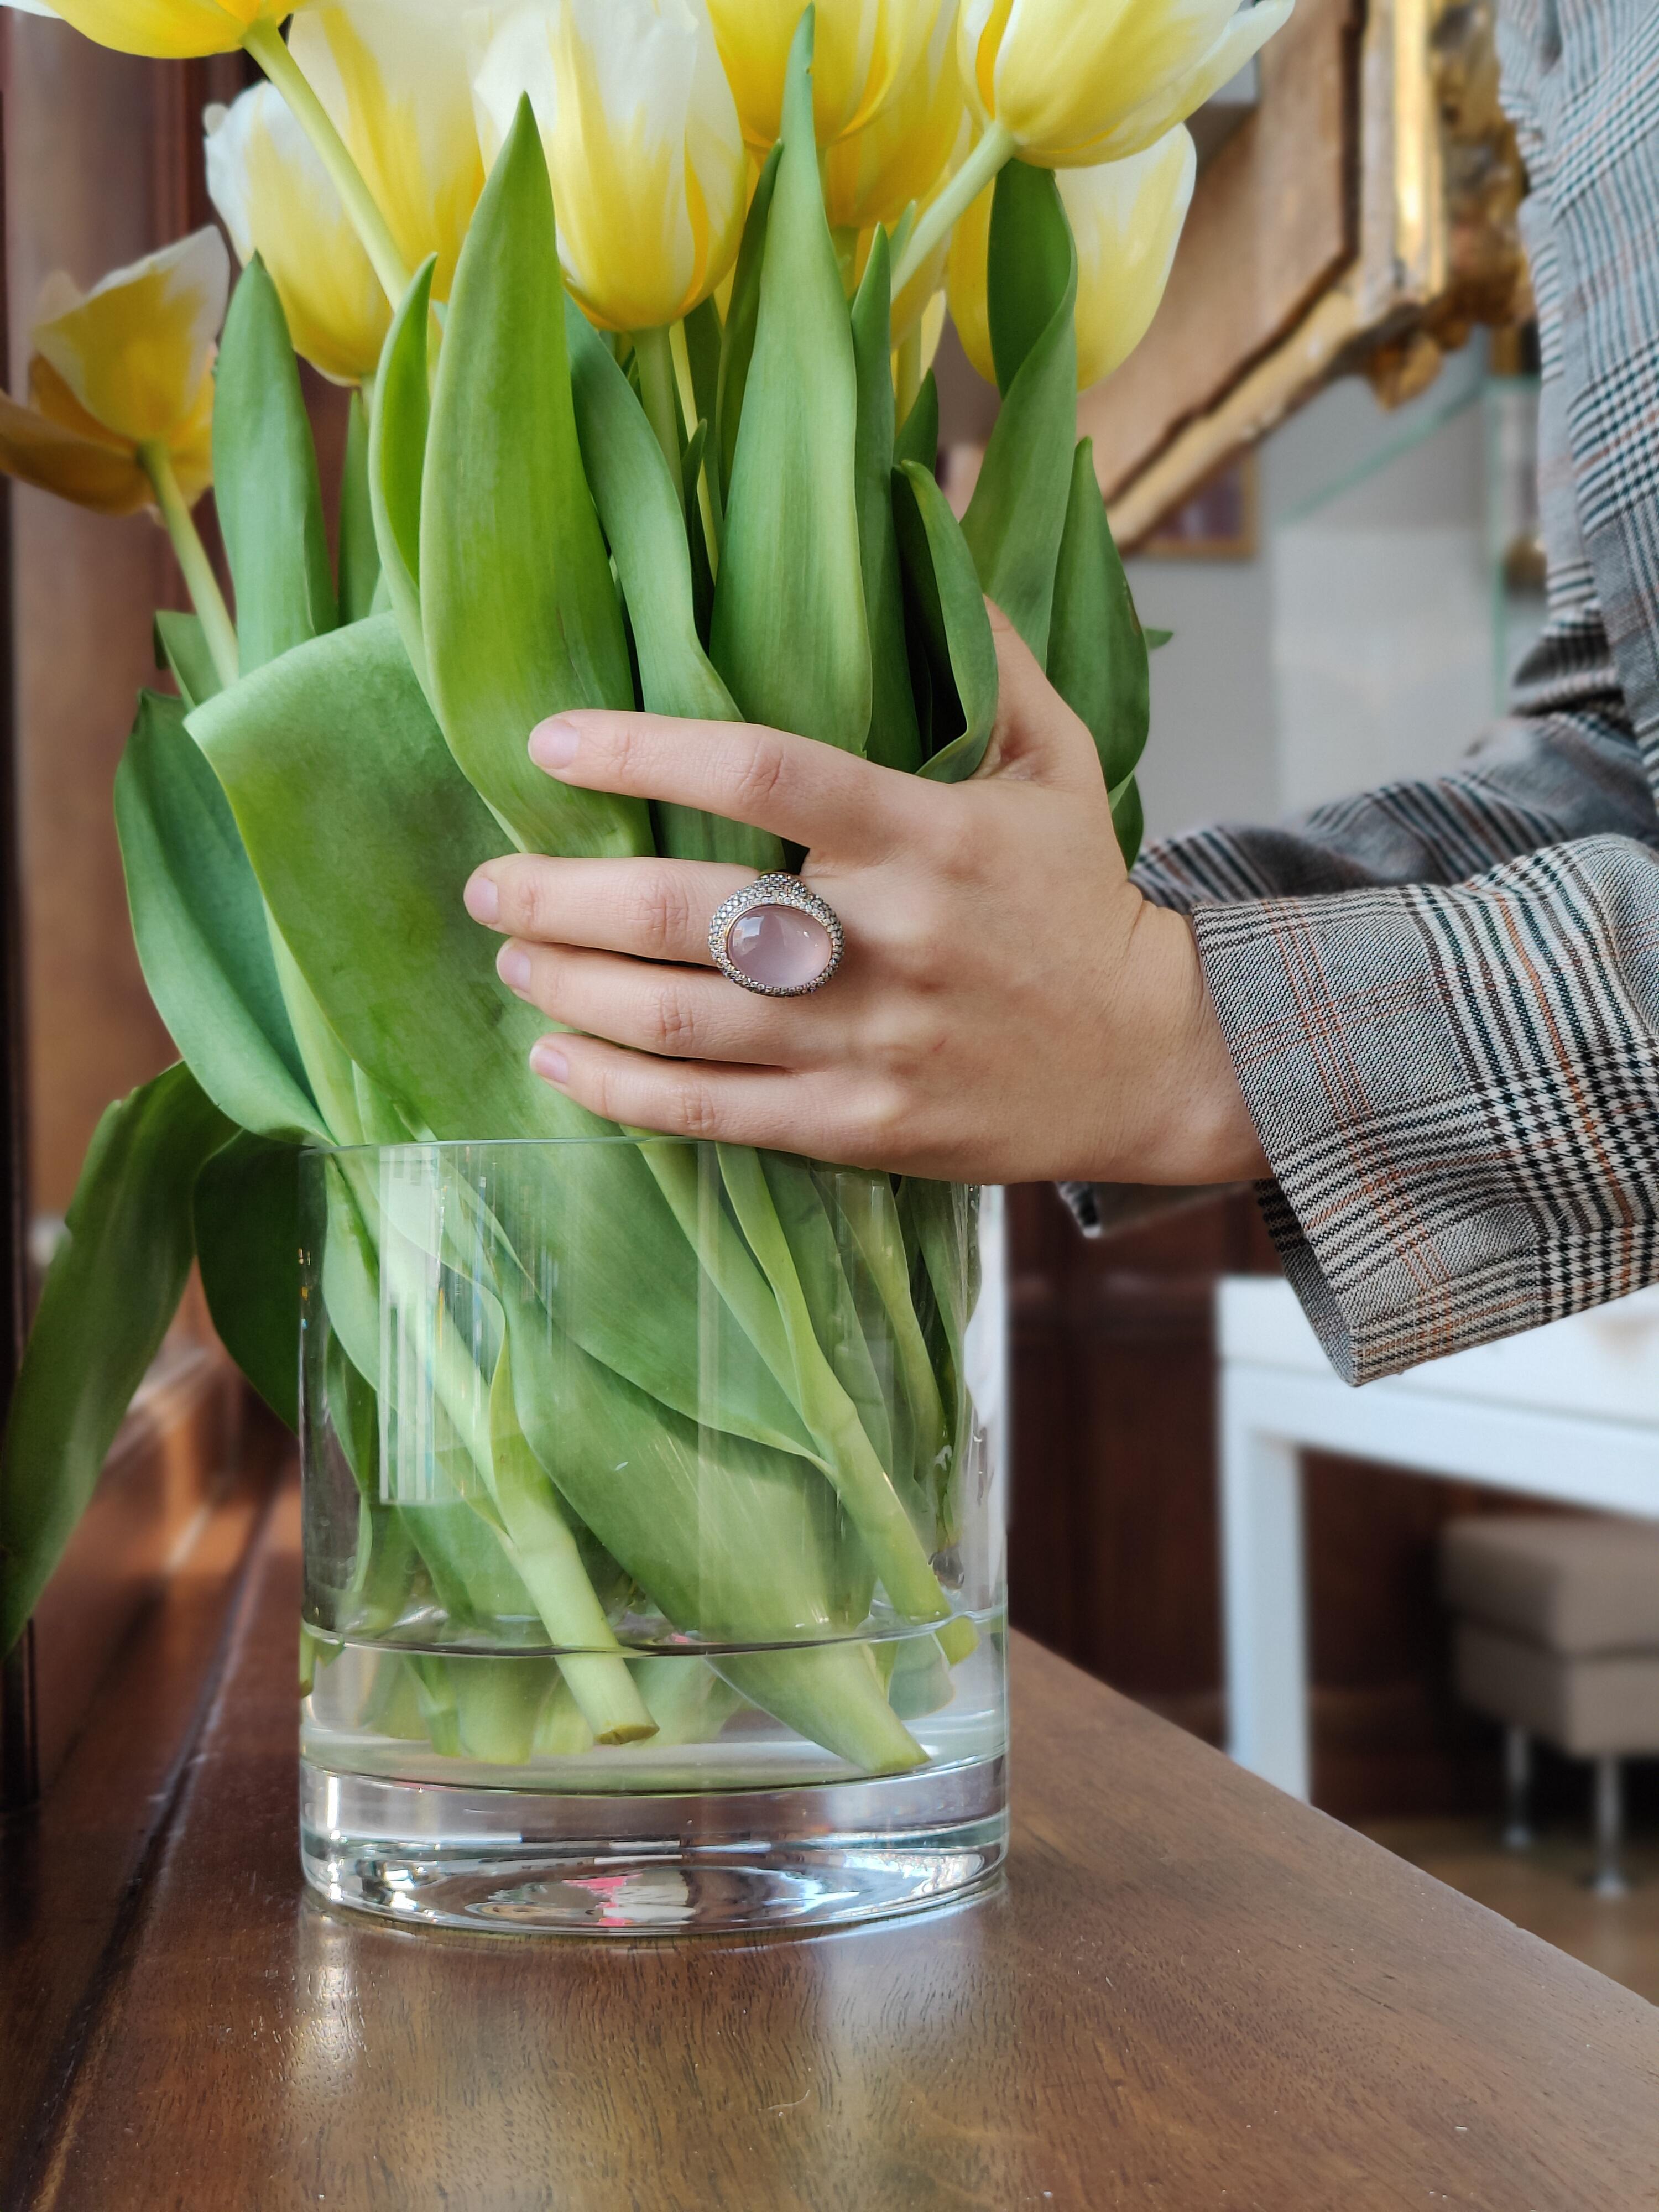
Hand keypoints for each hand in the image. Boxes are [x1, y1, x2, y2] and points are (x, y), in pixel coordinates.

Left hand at [462, 611, 1267, 1186]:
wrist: (1153, 1058)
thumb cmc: (1078, 897)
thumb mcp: (1059, 758)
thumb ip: (987, 650)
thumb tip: (932, 505)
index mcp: (930, 834)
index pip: (763, 773)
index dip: (643, 750)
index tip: (551, 745)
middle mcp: (890, 940)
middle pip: (688, 912)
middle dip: (562, 897)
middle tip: (488, 883)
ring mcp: (871, 1044)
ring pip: (681, 1020)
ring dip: (570, 988)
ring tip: (512, 957)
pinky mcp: (860, 1129)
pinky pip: (713, 1113)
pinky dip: (617, 1089)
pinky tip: (555, 1056)